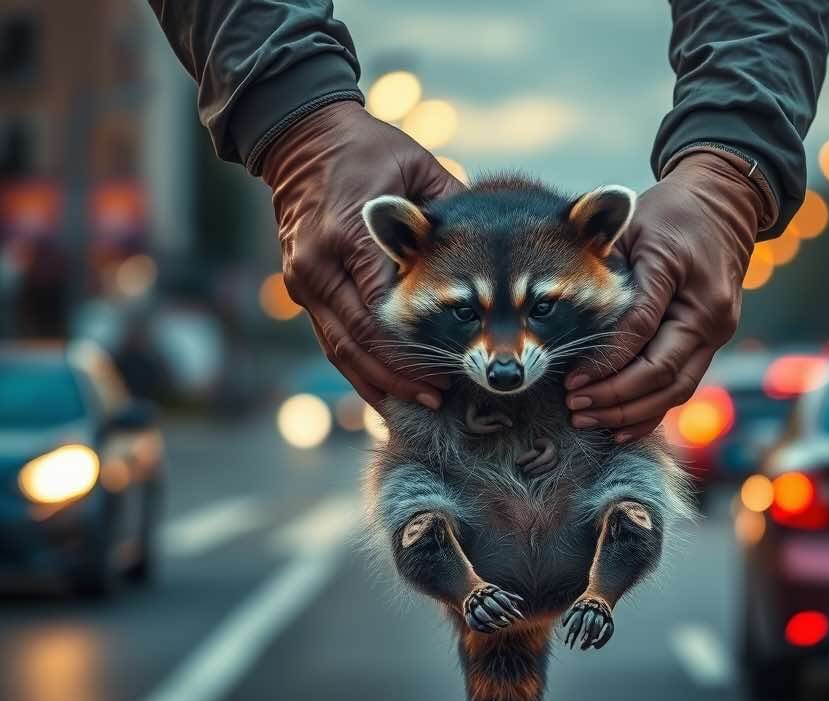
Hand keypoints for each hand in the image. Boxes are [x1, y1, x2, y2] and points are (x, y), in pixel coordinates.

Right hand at [261, 101, 465, 407]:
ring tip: (419, 402)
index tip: (450, 366)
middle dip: (401, 374)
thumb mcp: (416, 166)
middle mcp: (318, 264)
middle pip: (361, 338)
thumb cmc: (368, 150)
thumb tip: (495, 242)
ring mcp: (303, 280)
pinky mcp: (300, 289)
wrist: (300, 137)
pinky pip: (330, 340)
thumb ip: (453, 206)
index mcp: (347, 233)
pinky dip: (358, 368)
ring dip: (379, 381)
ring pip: (340, 349)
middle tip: (440, 397)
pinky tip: (386, 390)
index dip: (415, 344)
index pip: (382, 306)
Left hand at [564, 151, 765, 441]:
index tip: (572, 381)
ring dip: (631, 412)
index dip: (604, 361)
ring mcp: (717, 332)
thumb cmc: (670, 212)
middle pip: (661, 371)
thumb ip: (606, 264)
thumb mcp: (634, 226)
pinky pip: (683, 386)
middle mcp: (708, 312)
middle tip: (575, 407)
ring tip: (590, 421)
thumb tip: (566, 307)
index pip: (640, 330)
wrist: (726, 203)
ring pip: (676, 389)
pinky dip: (652, 410)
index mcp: (683, 277)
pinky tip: (621, 426)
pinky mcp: (713, 342)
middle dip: (615, 397)